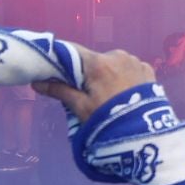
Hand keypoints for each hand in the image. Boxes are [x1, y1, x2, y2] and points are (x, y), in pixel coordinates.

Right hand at [33, 47, 154, 123]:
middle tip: (85, 92)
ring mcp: (136, 61)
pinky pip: (130, 68)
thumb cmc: (108, 119)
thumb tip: (36, 82)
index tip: (54, 67)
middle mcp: (117, 55)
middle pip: (94, 59)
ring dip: (107, 74)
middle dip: (87, 72)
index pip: (72, 51)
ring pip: (113, 63)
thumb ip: (59, 90)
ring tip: (108, 95)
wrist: (145, 133)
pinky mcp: (149, 70)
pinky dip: (124, 77)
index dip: (61, 58)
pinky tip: (124, 93)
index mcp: (98, 62)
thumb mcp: (81, 107)